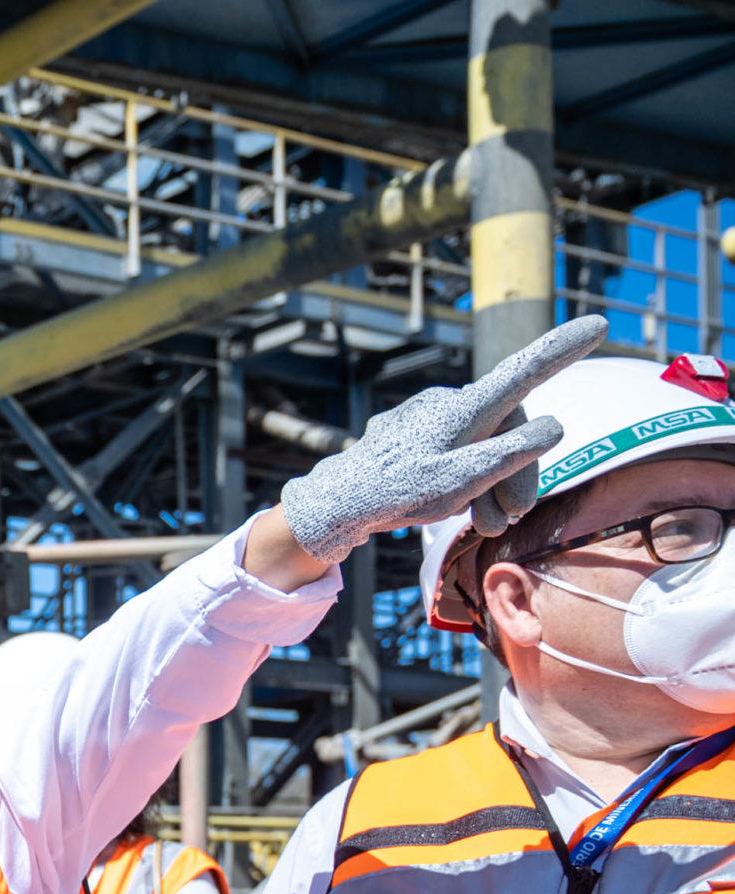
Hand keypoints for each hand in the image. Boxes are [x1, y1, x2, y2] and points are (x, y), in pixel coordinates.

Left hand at [277, 314, 606, 565]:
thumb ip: (510, 455)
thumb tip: (555, 425)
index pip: (524, 372)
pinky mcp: (414, 432)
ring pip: (481, 443)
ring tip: (489, 527)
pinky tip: (457, 508)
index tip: (599, 323)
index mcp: (464, 408)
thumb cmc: (397, 492)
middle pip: (507, 428)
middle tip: (512, 519)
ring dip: (493, 484)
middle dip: (517, 473)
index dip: (562, 349)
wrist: (337, 503)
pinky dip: (467, 478)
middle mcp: (448, 403)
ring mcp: (428, 416)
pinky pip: (455, 448)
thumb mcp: (462, 481)